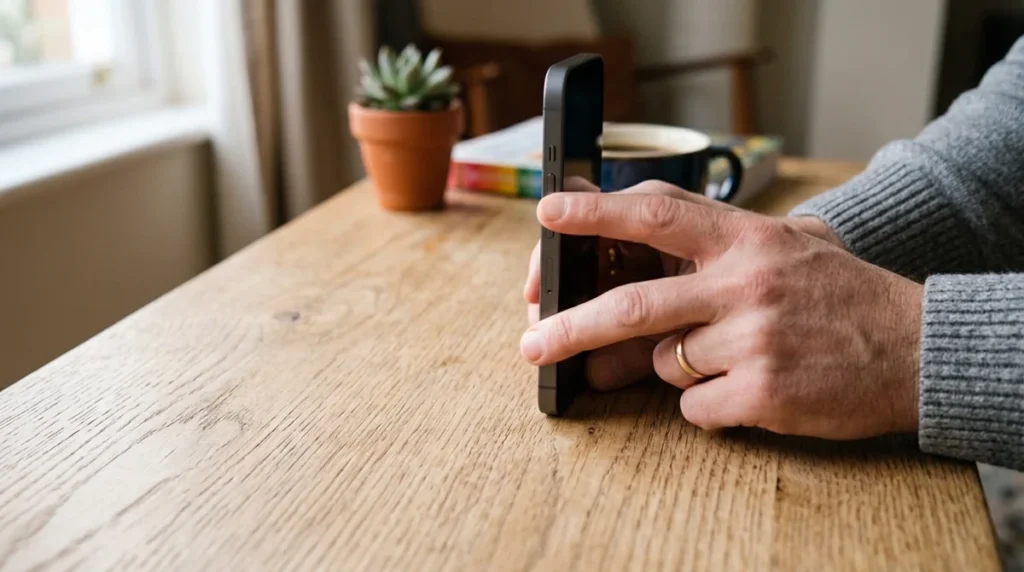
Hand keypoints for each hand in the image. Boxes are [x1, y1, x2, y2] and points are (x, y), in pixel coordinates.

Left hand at [523, 180, 845, 392]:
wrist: (917, 347)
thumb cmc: (841, 295)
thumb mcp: (788, 244)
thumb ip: (717, 247)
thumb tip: (633, 260)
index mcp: (747, 238)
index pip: (657, 213)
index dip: (596, 211)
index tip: (548, 212)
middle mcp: (745, 283)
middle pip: (633, 305)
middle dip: (571, 325)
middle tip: (531, 343)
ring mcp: (754, 339)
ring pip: (667, 362)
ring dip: (680, 367)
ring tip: (734, 357)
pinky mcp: (763, 392)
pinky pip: (696, 407)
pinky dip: (708, 404)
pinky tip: (749, 389)